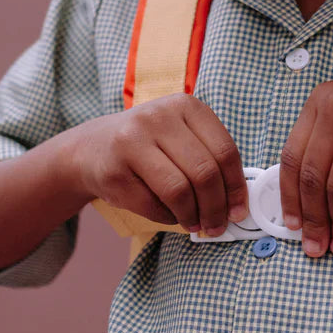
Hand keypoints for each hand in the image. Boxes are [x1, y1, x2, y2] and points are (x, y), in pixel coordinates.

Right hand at [72, 93, 247, 234]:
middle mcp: (159, 117)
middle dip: (216, 208)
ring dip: (193, 216)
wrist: (92, 149)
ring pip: (180, 191)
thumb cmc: (150, 148)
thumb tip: (239, 204)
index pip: (225, 151)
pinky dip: (168, 217)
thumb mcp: (183, 139)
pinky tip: (170, 215)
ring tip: (196, 225)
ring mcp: (133, 140)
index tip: (240, 211)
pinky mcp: (114, 168)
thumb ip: (211, 162)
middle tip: (217, 226)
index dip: (236, 187)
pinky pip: (153, 205)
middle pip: (204, 173)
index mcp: (186, 106)